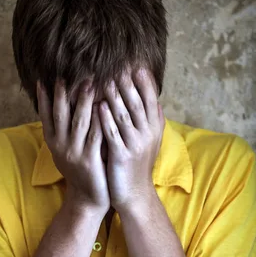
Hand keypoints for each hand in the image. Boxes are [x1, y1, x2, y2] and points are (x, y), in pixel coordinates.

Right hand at [37, 77, 109, 212]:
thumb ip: (67, 130)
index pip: (45, 115)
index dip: (43, 98)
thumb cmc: (82, 169)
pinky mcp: (90, 160)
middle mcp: (60, 146)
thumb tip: (66, 103)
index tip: (43, 79)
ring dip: (82, 100)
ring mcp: (74, 153)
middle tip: (67, 74)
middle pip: (60, 114)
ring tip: (88, 82)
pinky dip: (98, 119)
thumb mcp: (67, 150)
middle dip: (63, 93)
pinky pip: (95, 135)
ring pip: (78, 121)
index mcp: (53, 142)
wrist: (88, 198)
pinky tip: (103, 105)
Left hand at [98, 67, 164, 213]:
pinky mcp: (122, 155)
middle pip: (138, 102)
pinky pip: (113, 133)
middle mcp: (147, 133)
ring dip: (115, 96)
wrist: (134, 194)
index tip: (136, 63)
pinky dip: (106, 119)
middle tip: (118, 63)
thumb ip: (153, 121)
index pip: (151, 98)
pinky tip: (98, 106)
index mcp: (153, 127)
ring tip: (105, 78)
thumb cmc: (138, 165)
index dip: (144, 80)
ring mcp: (135, 144)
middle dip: (128, 82)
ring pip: (125, 115)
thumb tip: (157, 101)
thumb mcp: (151, 141)